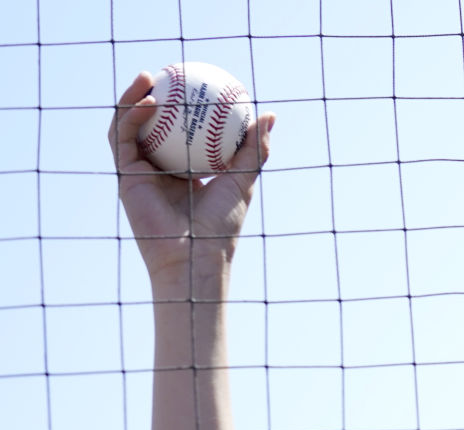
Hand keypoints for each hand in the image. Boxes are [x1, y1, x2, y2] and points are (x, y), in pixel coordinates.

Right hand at [109, 72, 273, 280]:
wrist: (195, 253)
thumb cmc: (222, 224)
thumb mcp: (243, 180)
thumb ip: (254, 149)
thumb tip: (270, 116)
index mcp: (186, 170)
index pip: (182, 131)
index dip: (185, 106)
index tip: (198, 84)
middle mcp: (160, 168)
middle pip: (152, 124)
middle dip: (154, 95)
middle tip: (170, 72)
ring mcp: (140, 171)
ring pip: (130, 125)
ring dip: (133, 97)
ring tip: (149, 76)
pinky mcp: (125, 175)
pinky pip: (123, 137)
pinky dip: (132, 116)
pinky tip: (148, 101)